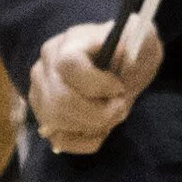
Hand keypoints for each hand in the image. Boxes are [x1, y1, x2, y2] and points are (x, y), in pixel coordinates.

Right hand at [28, 14, 167, 159]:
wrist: (120, 64)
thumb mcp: (142, 40)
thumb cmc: (129, 51)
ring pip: (57, 122)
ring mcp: (40, 95)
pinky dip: (86, 141)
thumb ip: (139, 41)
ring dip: (93, 126)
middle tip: (121, 108)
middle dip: (99, 113)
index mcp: (67, 44)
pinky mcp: (44, 118)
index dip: (97, 84)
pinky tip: (100, 128)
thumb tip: (124, 51)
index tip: (119, 88)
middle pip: (61, 100)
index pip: (68, 65)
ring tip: (112, 115)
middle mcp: (44, 68)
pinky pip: (60, 140)